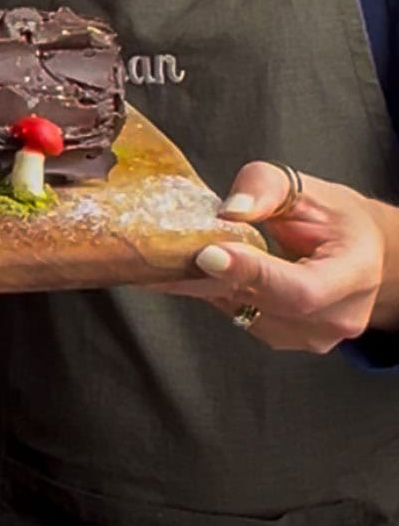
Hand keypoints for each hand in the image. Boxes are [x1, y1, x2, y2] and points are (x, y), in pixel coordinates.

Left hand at [151, 161, 391, 352]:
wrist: (355, 249)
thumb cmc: (333, 216)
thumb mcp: (304, 186)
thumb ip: (265, 188)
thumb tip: (232, 210)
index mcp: (355, 272)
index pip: (302, 288)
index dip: (253, 274)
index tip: (207, 254)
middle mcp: (341, 315)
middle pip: (270, 305)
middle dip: (218, 276)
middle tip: (169, 252)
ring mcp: (317, 336)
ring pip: (250, 316)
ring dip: (210, 287)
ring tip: (180, 256)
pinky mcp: (288, 339)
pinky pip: (243, 319)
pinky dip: (216, 294)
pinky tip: (198, 271)